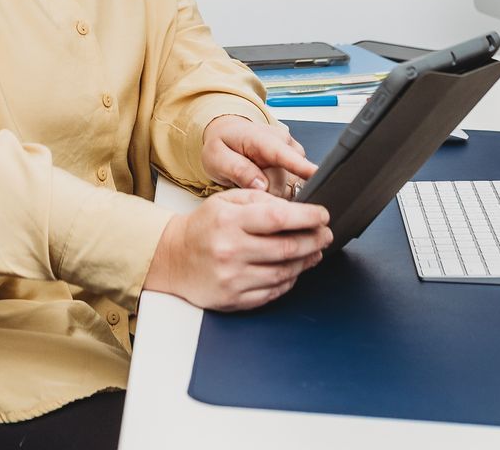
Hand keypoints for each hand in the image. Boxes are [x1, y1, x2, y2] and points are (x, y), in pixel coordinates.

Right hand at [143, 189, 331, 311]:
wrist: (173, 258)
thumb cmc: (203, 227)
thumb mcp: (225, 201)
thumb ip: (259, 199)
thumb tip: (295, 207)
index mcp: (229, 221)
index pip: (278, 217)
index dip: (307, 217)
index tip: (323, 215)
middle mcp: (231, 250)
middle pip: (287, 247)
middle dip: (314, 240)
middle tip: (325, 234)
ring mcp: (232, 278)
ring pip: (284, 272)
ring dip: (306, 261)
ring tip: (315, 251)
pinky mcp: (234, 299)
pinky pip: (273, 292)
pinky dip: (289, 280)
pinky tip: (294, 269)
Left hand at [202, 115, 316, 198]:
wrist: (228, 133)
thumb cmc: (222, 144)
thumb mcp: (216, 157)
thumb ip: (237, 169)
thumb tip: (260, 184)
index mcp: (262, 137)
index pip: (285, 154)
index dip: (301, 167)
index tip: (317, 176)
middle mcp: (283, 142)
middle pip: (284, 181)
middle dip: (265, 191)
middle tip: (244, 184)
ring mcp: (292, 151)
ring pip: (289, 185)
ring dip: (271, 190)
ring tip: (251, 180)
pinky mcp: (296, 161)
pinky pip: (291, 184)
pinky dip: (277, 189)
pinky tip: (263, 181)